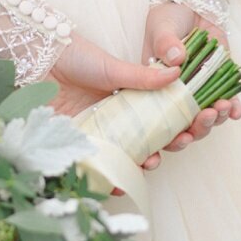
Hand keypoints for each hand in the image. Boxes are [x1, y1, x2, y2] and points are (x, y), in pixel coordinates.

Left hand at [46, 34, 179, 193]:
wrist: (41, 60)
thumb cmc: (77, 57)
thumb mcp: (112, 66)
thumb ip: (142, 75)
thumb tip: (177, 73)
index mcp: (135, 99)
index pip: (167, 116)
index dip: (186, 122)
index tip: (199, 122)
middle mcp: (122, 119)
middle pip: (154, 139)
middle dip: (174, 144)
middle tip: (183, 140)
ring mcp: (103, 132)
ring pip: (130, 156)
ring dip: (145, 164)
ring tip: (152, 163)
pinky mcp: (81, 142)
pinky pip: (100, 164)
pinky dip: (110, 177)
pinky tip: (119, 182)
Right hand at [137, 1, 240, 171]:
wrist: (193, 5)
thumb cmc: (166, 19)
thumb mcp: (160, 28)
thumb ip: (165, 43)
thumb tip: (176, 58)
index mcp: (150, 93)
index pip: (152, 125)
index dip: (158, 142)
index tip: (167, 147)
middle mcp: (172, 99)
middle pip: (181, 129)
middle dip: (193, 132)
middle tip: (201, 121)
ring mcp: (196, 93)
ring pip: (204, 120)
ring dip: (214, 121)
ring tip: (221, 109)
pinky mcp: (217, 84)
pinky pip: (226, 104)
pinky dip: (233, 110)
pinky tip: (236, 112)